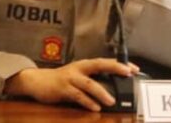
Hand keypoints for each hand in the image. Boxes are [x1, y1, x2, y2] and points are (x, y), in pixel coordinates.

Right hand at [5, 58, 137, 111]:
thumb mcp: (76, 78)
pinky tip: (95, 108)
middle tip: (128, 73)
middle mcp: (78, 69)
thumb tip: (113, 92)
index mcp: (83, 65)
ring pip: (88, 83)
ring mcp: (69, 78)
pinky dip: (87, 102)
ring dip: (101, 92)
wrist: (36, 81)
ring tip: (111, 101)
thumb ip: (91, 82)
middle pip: (98, 65)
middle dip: (114, 68)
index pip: (104, 62)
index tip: (134, 68)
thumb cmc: (60, 81)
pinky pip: (77, 95)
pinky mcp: (62, 88)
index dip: (119, 64)